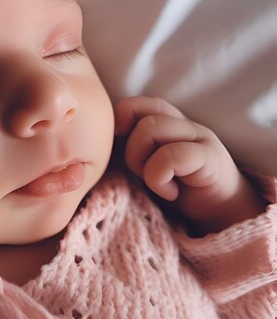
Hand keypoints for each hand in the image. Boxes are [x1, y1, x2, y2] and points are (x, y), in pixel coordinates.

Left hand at [114, 96, 263, 233]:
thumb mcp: (147, 165)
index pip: (136, 104)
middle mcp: (183, 124)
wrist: (221, 214)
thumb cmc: (178, 188)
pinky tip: (170, 193)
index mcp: (167, 121)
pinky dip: (160, 178)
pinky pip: (171, 156)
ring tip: (158, 184)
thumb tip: (97, 144)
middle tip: (143, 175)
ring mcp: (200, 137)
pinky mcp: (211, 158)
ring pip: (152, 128)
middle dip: (131, 151)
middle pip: (141, 117)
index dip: (121, 119)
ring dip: (144, 164)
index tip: (119, 145)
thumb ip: (130, 148)